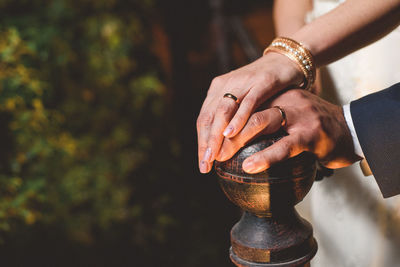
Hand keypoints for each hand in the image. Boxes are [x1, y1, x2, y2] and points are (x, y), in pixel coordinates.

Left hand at [197, 52, 303, 172]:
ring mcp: (243, 82)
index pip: (204, 119)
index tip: (203, 163)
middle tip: (206, 164)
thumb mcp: (243, 101)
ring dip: (217, 135)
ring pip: (223, 111)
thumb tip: (221, 146)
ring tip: (215, 155)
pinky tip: (231, 134)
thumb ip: (231, 117)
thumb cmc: (264, 86)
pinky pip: (247, 103)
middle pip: (209, 116)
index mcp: (218, 89)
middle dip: (206, 143)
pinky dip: (238, 119)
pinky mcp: (261, 82)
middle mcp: (226, 84)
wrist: (287, 59)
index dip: (201, 142)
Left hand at [216, 89, 361, 172]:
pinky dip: (266, 156)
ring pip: (259, 122)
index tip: (204, 145)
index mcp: (274, 96)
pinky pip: (284, 144)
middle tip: (207, 154)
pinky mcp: (311, 132)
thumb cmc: (313, 129)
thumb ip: (264, 120)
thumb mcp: (285, 117)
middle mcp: (283, 99)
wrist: (350, 129)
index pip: (238, 106)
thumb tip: (232, 139)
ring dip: (236, 141)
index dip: (217, 124)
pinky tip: (250, 166)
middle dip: (220, 133)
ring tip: (220, 157)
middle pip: (243, 111)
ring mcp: (297, 114)